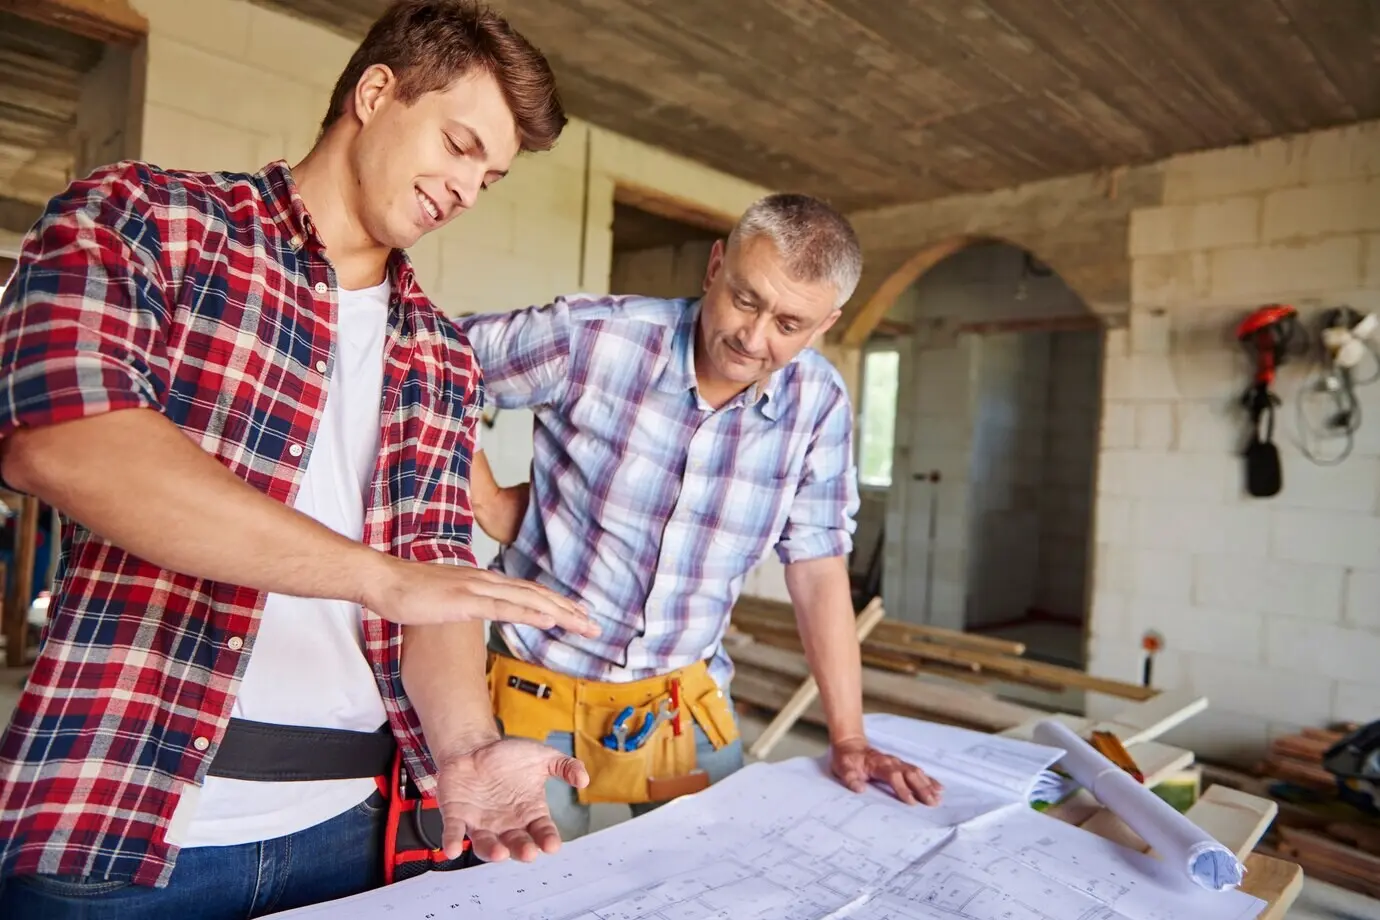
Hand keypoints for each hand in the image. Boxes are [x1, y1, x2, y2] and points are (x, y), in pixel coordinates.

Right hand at [365, 556, 599, 636]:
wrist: (383, 580)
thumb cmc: (408, 591)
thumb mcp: (444, 597)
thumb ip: (464, 600)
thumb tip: (476, 608)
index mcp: (483, 581)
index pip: (528, 592)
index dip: (556, 603)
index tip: (578, 614)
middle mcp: (486, 581)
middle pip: (537, 594)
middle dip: (569, 610)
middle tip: (594, 625)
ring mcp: (477, 589)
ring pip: (528, 600)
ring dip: (560, 613)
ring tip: (583, 624)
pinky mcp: (464, 600)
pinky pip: (503, 608)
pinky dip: (530, 613)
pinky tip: (549, 621)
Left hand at [433, 738, 589, 861]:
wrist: (474, 746)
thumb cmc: (508, 756)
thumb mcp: (542, 757)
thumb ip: (565, 766)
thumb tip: (584, 779)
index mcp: (528, 813)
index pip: (541, 831)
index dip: (547, 839)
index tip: (552, 845)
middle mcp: (506, 824)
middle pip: (516, 843)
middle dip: (522, 850)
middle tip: (528, 852)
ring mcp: (481, 822)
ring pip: (486, 844)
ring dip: (491, 851)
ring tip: (499, 853)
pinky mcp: (457, 816)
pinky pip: (454, 832)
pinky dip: (453, 842)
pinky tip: (452, 849)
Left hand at [830, 737, 942, 805]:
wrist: (850, 744)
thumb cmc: (846, 758)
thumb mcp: (842, 768)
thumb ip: (850, 778)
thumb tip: (860, 789)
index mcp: (878, 764)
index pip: (894, 776)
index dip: (903, 788)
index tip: (912, 802)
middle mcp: (891, 762)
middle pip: (910, 774)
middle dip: (922, 788)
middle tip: (932, 803)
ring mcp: (897, 763)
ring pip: (916, 773)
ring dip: (928, 785)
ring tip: (938, 798)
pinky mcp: (900, 765)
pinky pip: (917, 772)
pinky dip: (928, 779)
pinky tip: (938, 787)